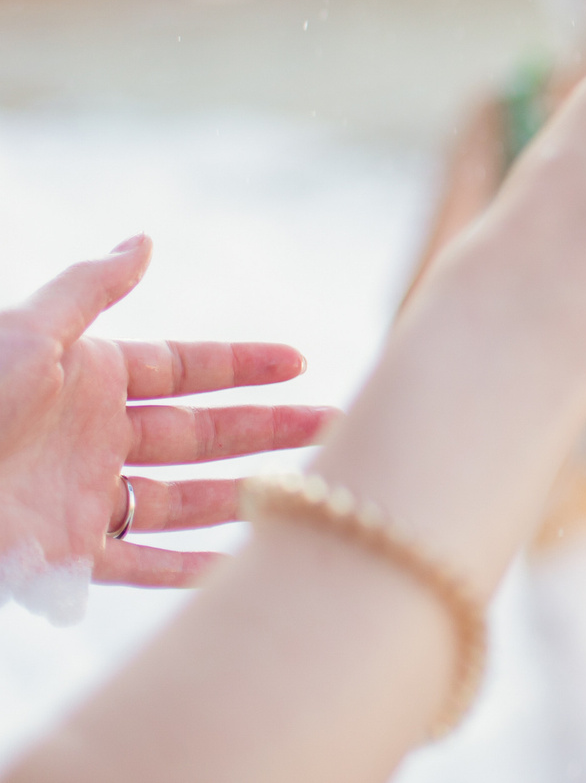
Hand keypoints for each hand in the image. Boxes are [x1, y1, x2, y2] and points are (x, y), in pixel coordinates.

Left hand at [0, 238, 336, 588]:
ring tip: (302, 487)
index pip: (187, 367)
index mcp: (90, 376)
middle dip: (266, 427)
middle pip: (200, 432)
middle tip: (335, 423)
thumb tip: (145, 240)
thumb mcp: (30, 332)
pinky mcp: (65, 553)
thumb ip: (93, 288)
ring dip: (241, 492)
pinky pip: (138, 562)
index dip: (244, 364)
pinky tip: (236, 560)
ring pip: (183, 495)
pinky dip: (187, 566)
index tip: (301, 361)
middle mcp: (95, 435)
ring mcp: (84, 495)